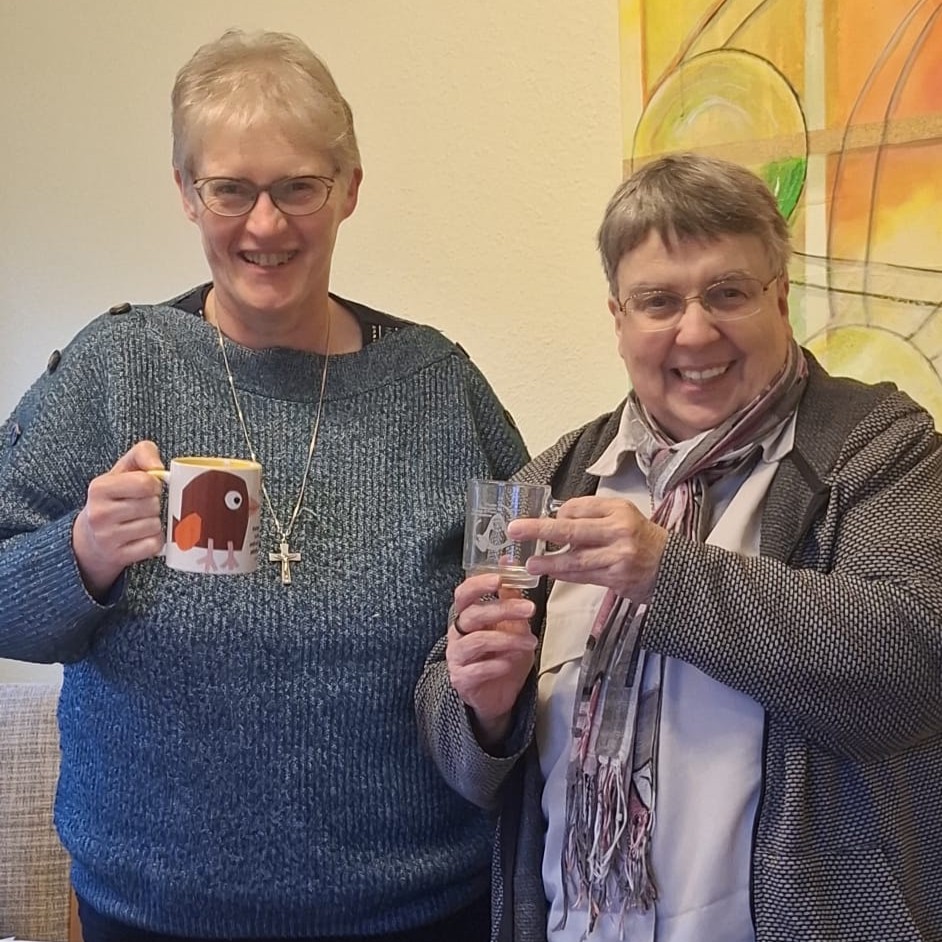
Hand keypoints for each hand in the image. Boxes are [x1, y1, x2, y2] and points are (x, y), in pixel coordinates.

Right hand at [72, 440, 166, 598]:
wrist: (89, 538)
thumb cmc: (113, 498)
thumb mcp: (122, 469)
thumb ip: (143, 453)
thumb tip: (159, 467)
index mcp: (99, 488)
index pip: (146, 483)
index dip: (154, 484)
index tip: (148, 487)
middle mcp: (99, 513)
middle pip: (153, 505)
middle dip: (154, 504)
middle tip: (141, 506)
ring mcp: (107, 538)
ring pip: (155, 525)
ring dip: (154, 523)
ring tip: (139, 521)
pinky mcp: (118, 556)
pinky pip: (154, 545)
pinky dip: (154, 540)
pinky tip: (141, 536)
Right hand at [446, 572, 536, 747]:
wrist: (499, 694)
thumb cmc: (503, 654)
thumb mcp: (512, 624)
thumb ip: (509, 597)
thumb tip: (508, 562)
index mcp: (466, 616)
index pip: (463, 594)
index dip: (478, 584)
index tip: (499, 578)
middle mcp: (457, 634)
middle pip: (472, 615)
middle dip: (502, 609)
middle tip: (530, 608)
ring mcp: (457, 657)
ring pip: (477, 641)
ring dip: (507, 640)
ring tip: (531, 642)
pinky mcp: (461, 679)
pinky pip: (476, 669)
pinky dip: (495, 665)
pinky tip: (509, 664)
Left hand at [506, 496, 667, 600]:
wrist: (671, 566)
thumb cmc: (641, 538)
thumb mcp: (621, 515)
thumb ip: (591, 515)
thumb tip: (557, 517)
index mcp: (617, 510)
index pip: (577, 508)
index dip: (557, 515)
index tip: (543, 520)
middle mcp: (618, 531)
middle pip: (572, 530)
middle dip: (540, 530)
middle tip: (515, 529)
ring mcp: (618, 556)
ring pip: (576, 559)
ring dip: (550, 562)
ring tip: (530, 563)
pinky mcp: (617, 578)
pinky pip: (584, 576)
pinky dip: (565, 575)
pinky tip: (551, 573)